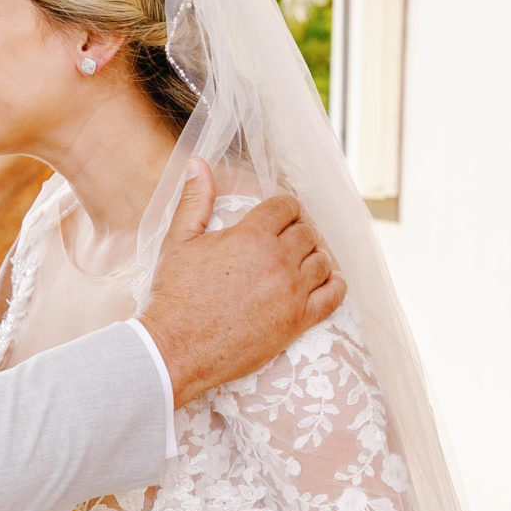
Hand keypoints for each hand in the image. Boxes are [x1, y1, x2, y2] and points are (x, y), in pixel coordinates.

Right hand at [139, 161, 343, 405]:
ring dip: (314, 257)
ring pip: (322, 261)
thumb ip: (196, 199)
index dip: (284, 208)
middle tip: (287, 240)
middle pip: (306, 233)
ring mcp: (292, 292)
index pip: (286, 207)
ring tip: (301, 261)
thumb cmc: (175, 294)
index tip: (280, 216)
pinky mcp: (297, 321)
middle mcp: (278, 260)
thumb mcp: (179, 240)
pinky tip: (328, 281)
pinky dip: (335, 285)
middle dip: (298, 231)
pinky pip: (333, 296)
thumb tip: (198, 163)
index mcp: (252, 235)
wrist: (176, 347)